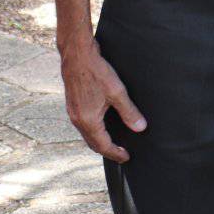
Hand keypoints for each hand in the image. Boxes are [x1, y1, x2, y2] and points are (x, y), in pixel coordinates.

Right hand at [60, 38, 144, 162]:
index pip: (103, 145)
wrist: (77, 55)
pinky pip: (83, 125)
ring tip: (113, 143)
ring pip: (87, 135)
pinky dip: (93, 131)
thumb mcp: (117, 92)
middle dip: (107, 150)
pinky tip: (102, 126)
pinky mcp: (72, 105)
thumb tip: (140, 128)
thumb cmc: (97, 72)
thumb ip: (129, 112)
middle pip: (93, 143)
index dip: (116, 153)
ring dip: (99, 141)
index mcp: (88, 121)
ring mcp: (73, 113)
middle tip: (121, 154)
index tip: (127, 157)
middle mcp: (77, 120)